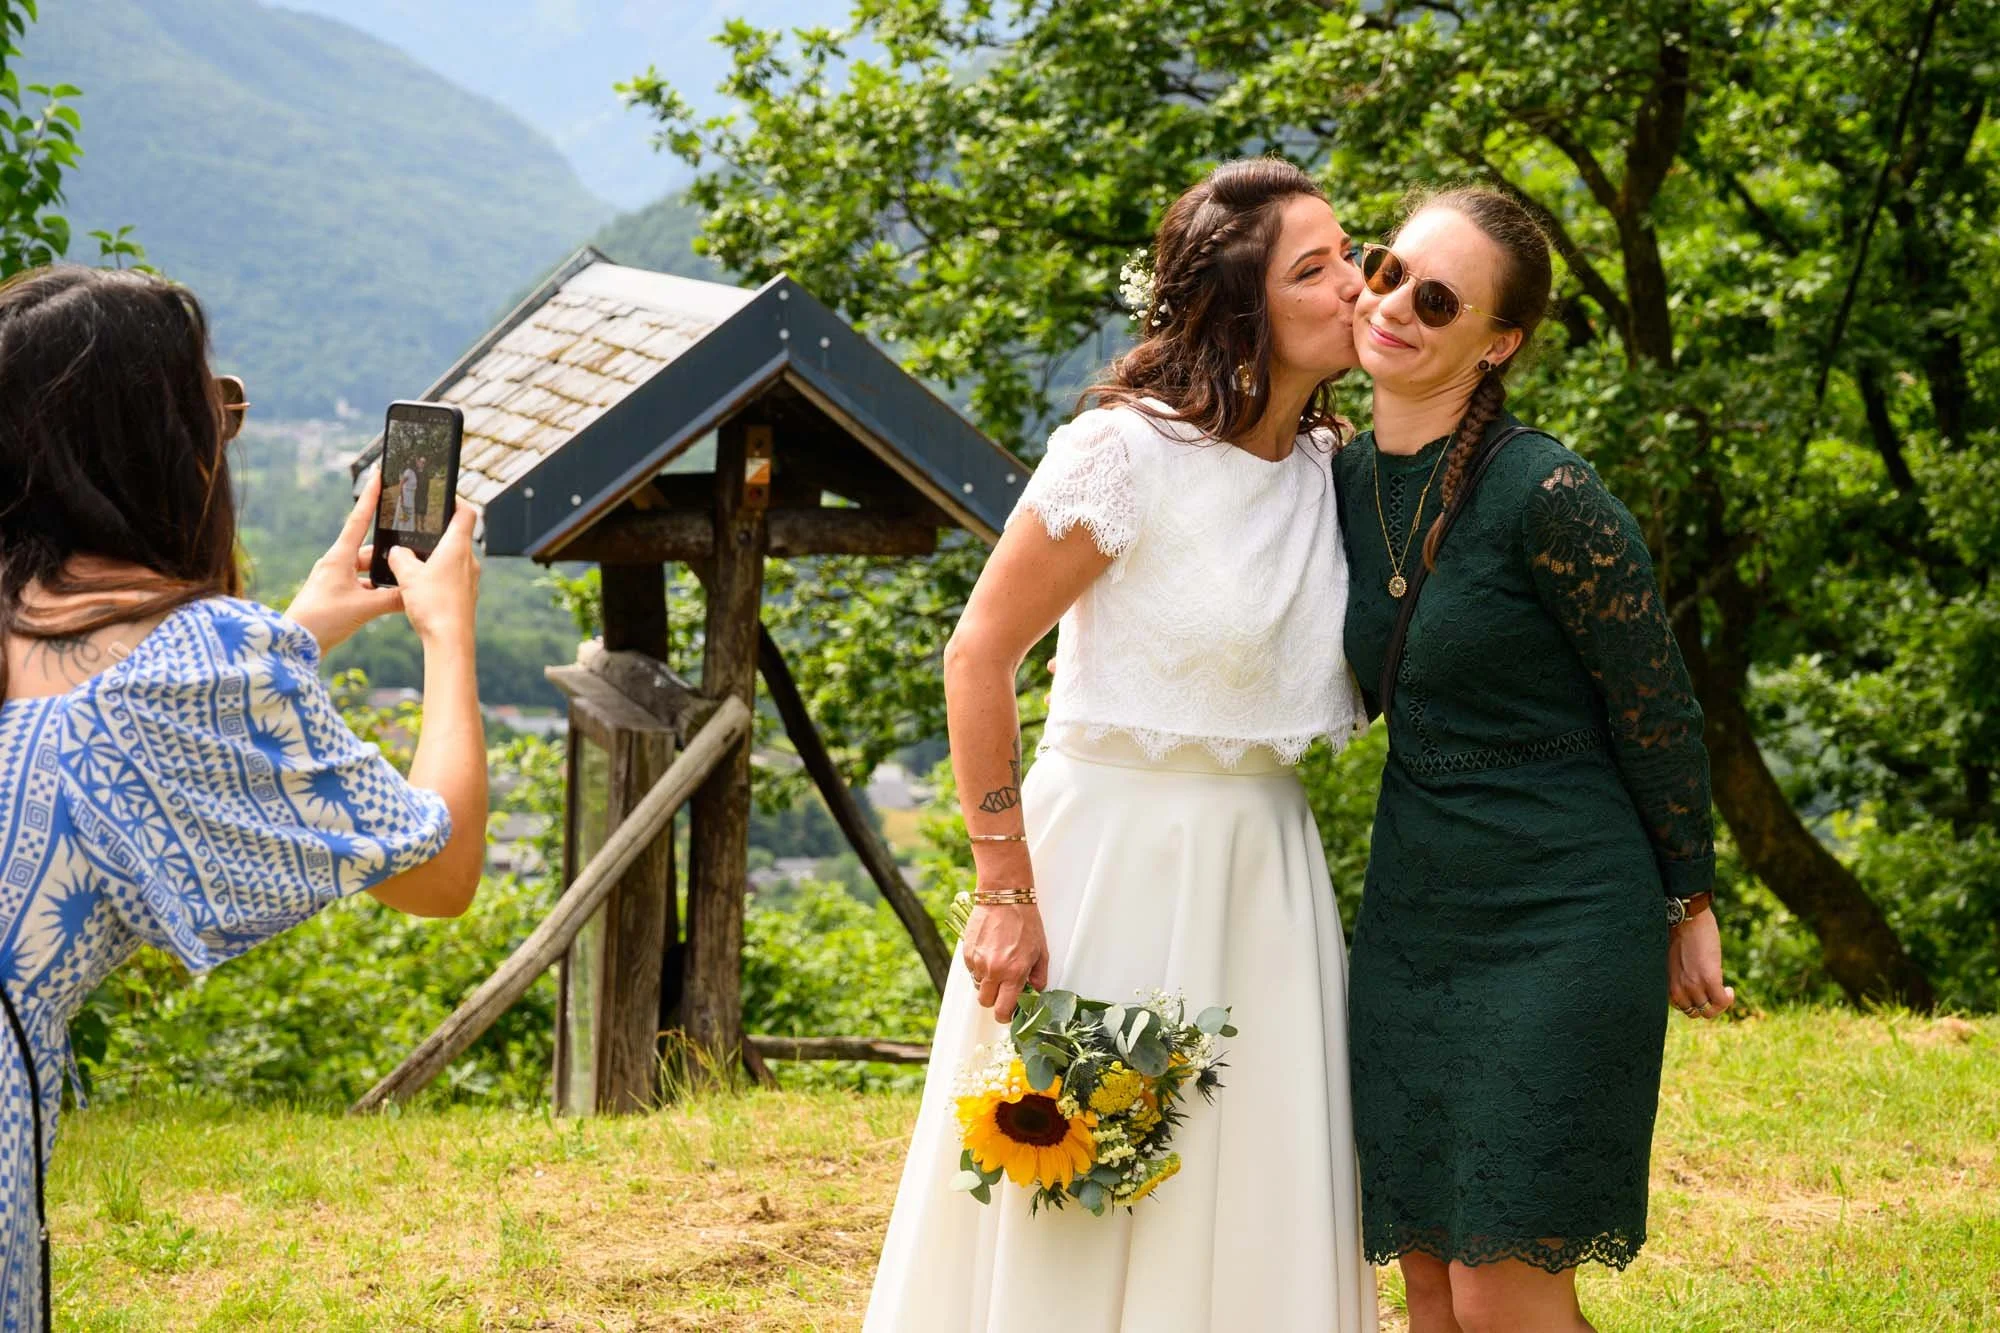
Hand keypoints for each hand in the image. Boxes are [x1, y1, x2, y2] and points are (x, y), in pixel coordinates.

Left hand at [284, 469, 403, 653]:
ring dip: (384, 580)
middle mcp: (336, 564)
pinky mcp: (334, 596)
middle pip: (369, 552)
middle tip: (411, 561)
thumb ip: (393, 599)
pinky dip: (376, 593)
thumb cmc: (324, 620)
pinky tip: (388, 604)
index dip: (369, 497)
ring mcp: (334, 580)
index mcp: (339, 557)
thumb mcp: (365, 607)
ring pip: (367, 572)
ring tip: (403, 589)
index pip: (359, 520)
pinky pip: (362, 587)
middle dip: (389, 558)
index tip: (376, 475)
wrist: (295, 644)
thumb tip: (416, 593)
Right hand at [386, 496, 481, 648]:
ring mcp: (471, 579)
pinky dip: (439, 573)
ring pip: (454, 558)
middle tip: (419, 529)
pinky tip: (421, 584)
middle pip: (458, 535)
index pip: (466, 512)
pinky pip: (453, 576)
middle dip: (438, 531)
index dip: (456, 500)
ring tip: (414, 558)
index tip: (443, 496)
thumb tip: (397, 552)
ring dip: (436, 555)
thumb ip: (399, 558)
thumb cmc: (433, 605)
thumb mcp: (407, 576)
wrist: (450, 641)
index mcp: (458, 547)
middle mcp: (469, 560)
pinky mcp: (467, 596)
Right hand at [961, 901, 1049, 1021]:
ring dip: (987, 982)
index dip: (1005, 1016)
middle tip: (1003, 989)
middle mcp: (993, 971)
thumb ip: (1039, 976)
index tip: (1009, 1012)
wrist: (1004, 897)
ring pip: (977, 986)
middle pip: (985, 1002)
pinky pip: (971, 970)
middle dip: (994, 1000)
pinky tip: (989, 952)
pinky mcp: (967, 952)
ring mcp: (977, 962)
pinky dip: (979, 967)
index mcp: (1014, 973)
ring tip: (998, 965)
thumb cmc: (1025, 922)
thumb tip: (1034, 991)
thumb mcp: (1041, 951)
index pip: (1003, 1010)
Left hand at [1668, 909, 1734, 1020]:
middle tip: (1715, 993)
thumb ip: (1678, 974)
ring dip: (1718, 1005)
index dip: (1692, 1001)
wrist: (1685, 918)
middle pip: (1693, 1012)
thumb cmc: (1677, 933)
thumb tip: (1690, 982)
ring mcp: (1693, 985)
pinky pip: (1721, 1001)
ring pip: (1708, 1011)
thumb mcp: (1672, 960)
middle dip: (1706, 1005)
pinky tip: (1730, 990)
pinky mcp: (1709, 978)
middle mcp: (1677, 988)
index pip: (1679, 1006)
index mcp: (1667, 983)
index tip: (1700, 992)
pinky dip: (1727, 1000)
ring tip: (1724, 992)